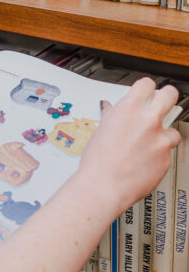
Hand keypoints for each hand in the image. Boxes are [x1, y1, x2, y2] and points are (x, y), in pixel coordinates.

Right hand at [80, 78, 180, 216]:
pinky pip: (167, 153)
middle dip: (167, 97)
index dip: (147, 88)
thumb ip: (112, 117)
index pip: (146, 84)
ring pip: (172, 129)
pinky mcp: (166, 158)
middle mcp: (148, 120)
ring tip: (149, 145)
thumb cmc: (98, 161)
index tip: (148, 93)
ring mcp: (160, 139)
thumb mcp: (100, 131)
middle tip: (163, 103)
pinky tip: (144, 162)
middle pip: (170, 95)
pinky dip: (158, 156)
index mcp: (129, 109)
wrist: (104, 186)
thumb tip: (110, 110)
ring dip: (164, 135)